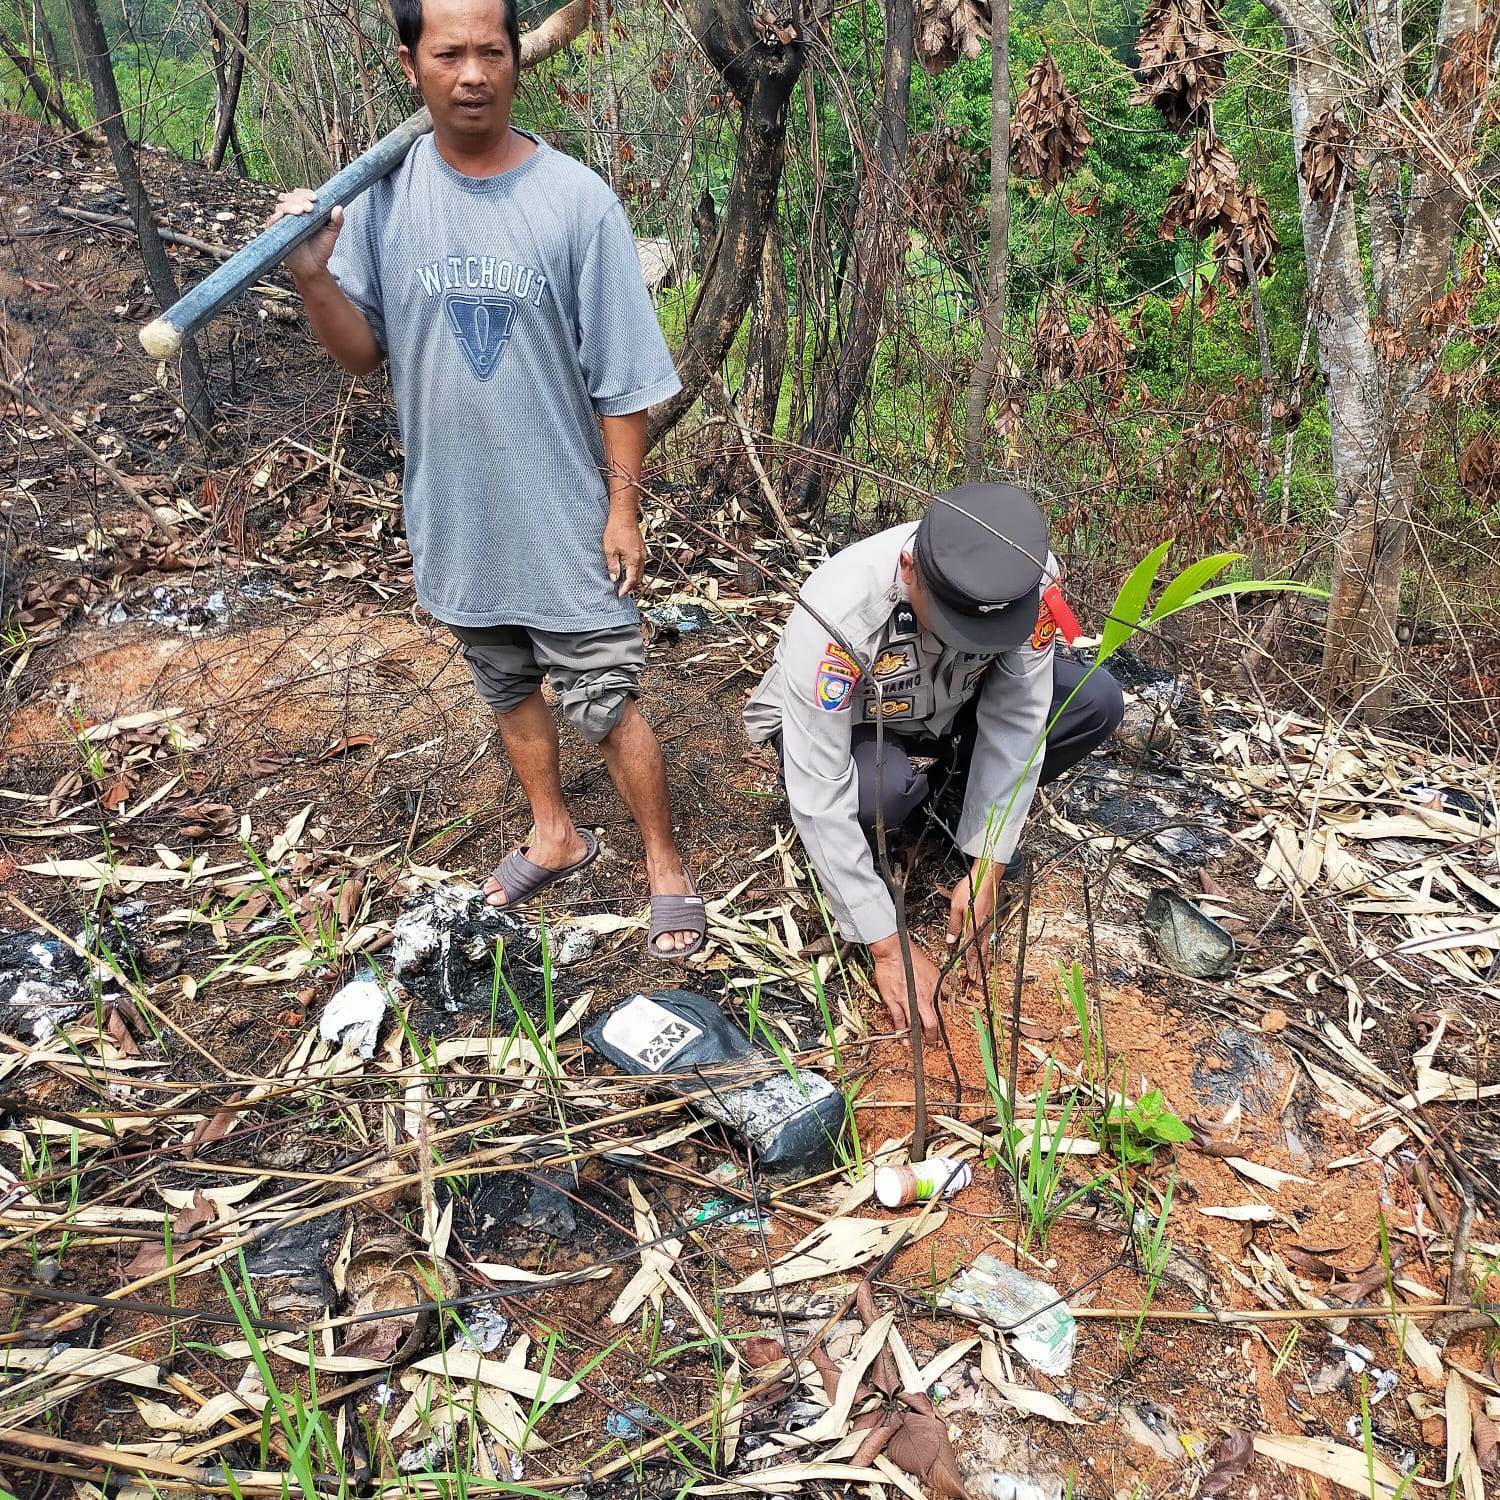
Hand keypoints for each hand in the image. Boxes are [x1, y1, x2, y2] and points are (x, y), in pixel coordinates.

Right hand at [269, 189, 341, 280]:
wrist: (313, 267)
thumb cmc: (321, 249)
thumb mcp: (332, 234)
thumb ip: (336, 221)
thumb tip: (339, 208)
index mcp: (305, 210)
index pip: (301, 195)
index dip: (306, 193)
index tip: (314, 198)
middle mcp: (292, 214)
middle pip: (290, 197)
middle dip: (299, 199)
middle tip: (309, 208)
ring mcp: (283, 222)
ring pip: (281, 207)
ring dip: (290, 206)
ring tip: (300, 212)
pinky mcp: (276, 232)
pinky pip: (271, 222)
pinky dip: (275, 217)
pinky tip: (281, 216)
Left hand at [604, 510, 645, 596]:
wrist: (624, 515)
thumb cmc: (616, 530)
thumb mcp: (610, 550)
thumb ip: (612, 565)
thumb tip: (614, 578)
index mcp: (634, 560)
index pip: (631, 580)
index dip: (625, 589)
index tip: (619, 595)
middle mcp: (641, 558)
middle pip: (638, 578)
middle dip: (630, 586)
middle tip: (621, 591)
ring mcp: (643, 553)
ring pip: (640, 571)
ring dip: (633, 578)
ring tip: (623, 582)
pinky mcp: (642, 548)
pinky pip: (640, 564)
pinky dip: (634, 570)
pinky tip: (626, 569)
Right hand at [868, 934, 940, 1042]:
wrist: (895, 951)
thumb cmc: (912, 958)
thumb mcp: (933, 971)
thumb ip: (937, 986)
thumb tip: (941, 995)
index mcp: (933, 991)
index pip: (941, 1015)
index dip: (941, 1029)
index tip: (941, 1037)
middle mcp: (923, 998)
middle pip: (931, 1024)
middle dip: (933, 1039)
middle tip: (933, 1046)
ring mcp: (908, 1000)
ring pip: (915, 1025)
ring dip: (917, 1038)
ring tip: (918, 1046)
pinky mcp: (894, 1000)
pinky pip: (899, 1020)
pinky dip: (901, 1031)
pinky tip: (903, 1039)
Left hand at [945, 857, 1006, 982]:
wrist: (987, 876)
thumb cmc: (972, 888)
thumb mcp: (955, 906)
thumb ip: (953, 924)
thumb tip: (950, 939)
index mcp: (973, 926)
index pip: (970, 950)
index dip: (969, 964)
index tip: (969, 975)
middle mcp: (983, 928)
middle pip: (980, 952)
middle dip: (978, 968)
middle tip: (977, 981)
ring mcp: (988, 924)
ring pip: (986, 947)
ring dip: (985, 962)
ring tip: (984, 973)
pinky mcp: (991, 919)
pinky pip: (990, 939)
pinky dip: (988, 950)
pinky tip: (987, 953)